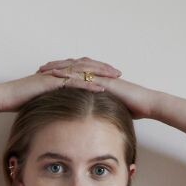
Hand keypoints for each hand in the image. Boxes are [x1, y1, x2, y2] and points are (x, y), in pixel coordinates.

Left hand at [37, 57, 154, 119]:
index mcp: (98, 79)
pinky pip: (86, 76)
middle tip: (40, 68)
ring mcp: (101, 76)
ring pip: (76, 68)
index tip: (47, 75)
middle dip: (56, 66)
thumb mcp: (112, 108)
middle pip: (72, 66)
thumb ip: (102, 108)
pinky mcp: (104, 81)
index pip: (76, 72)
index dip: (61, 72)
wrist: (146, 103)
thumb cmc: (133, 107)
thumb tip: (94, 119)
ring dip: (60, 68)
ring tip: (44, 70)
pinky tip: (60, 77)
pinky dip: (72, 76)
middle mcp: (98, 74)